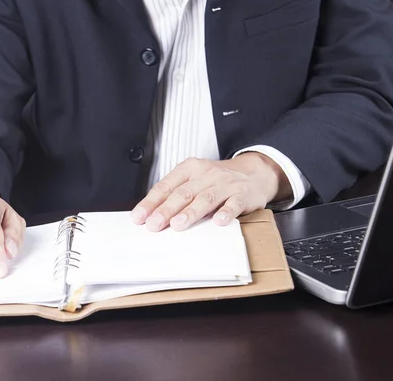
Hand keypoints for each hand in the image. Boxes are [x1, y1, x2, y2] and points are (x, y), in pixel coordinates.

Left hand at [130, 153, 291, 230]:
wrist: (253, 173)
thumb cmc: (217, 181)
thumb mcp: (194, 180)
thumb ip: (175, 195)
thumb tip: (150, 215)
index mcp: (190, 168)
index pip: (166, 186)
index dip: (151, 202)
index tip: (139, 217)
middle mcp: (206, 174)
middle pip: (183, 193)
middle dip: (166, 210)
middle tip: (154, 225)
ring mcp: (225, 184)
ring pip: (205, 198)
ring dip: (190, 213)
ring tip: (178, 225)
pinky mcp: (243, 194)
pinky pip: (233, 204)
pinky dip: (226, 213)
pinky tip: (218, 222)